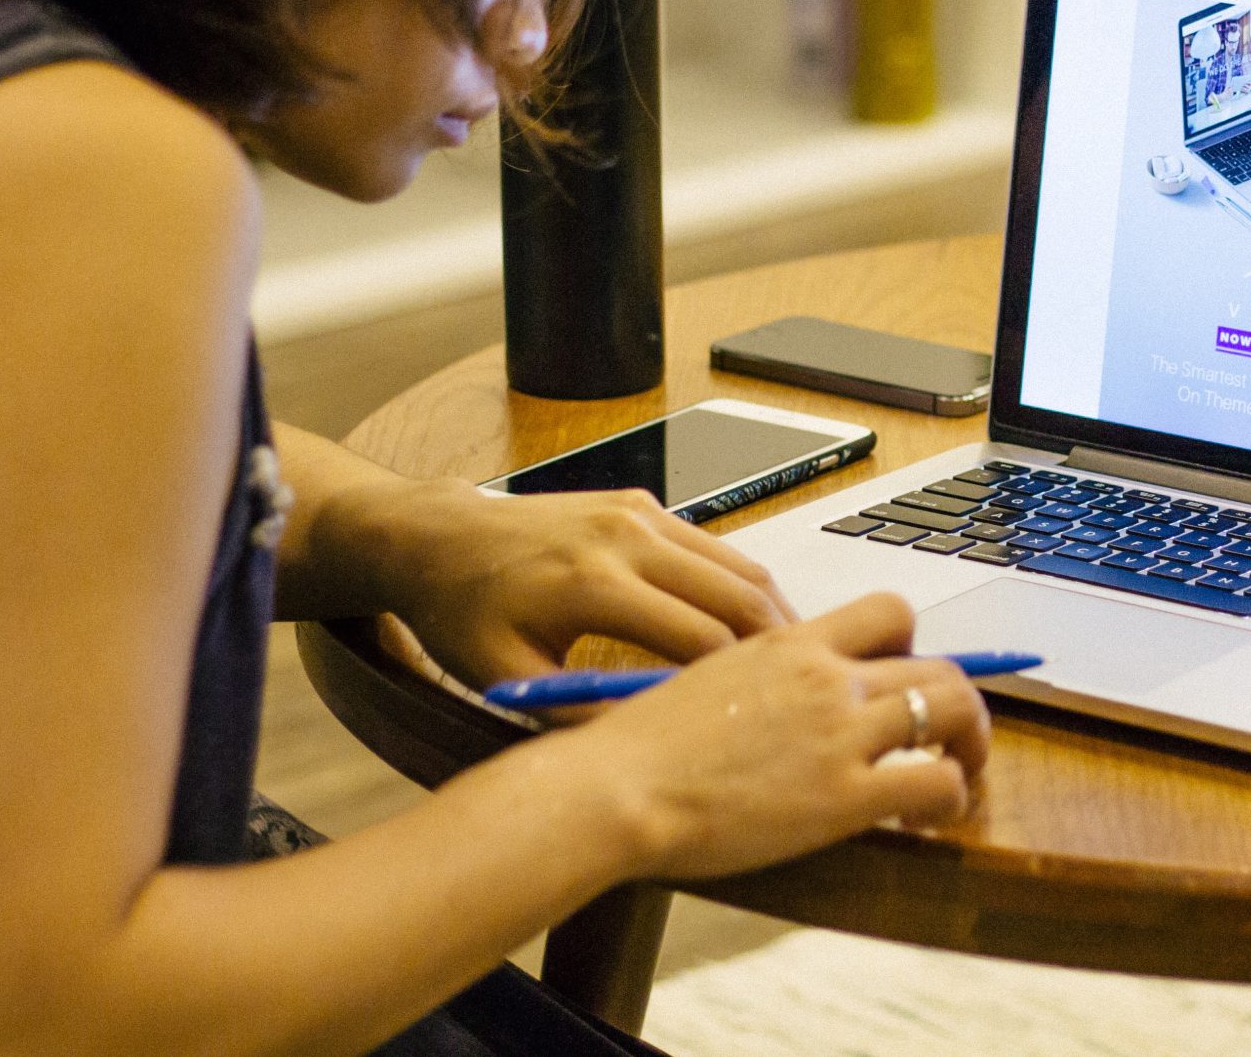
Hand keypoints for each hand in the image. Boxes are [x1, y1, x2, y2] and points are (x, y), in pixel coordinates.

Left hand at [376, 484, 798, 689]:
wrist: (440, 538)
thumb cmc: (464, 614)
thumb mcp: (508, 680)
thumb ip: (582, 713)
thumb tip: (655, 747)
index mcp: (593, 584)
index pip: (702, 641)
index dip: (741, 687)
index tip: (765, 723)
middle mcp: (626, 538)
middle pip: (739, 596)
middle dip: (780, 648)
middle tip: (810, 693)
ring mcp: (640, 513)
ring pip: (739, 565)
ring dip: (772, 614)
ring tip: (793, 665)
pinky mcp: (643, 503)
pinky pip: (713, 548)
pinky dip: (741, 586)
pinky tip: (749, 626)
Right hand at [578, 592, 990, 880]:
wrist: (614, 788)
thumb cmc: (637, 747)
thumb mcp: (704, 680)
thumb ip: (756, 679)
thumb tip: (771, 699)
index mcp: (791, 643)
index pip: (888, 611)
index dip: (914, 645)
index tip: (906, 677)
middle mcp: (826, 677)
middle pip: (936, 665)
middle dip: (957, 703)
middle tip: (948, 739)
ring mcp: (840, 733)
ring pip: (954, 710)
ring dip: (970, 744)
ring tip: (957, 776)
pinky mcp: (844, 795)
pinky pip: (937, 782)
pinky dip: (950, 798)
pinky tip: (925, 821)